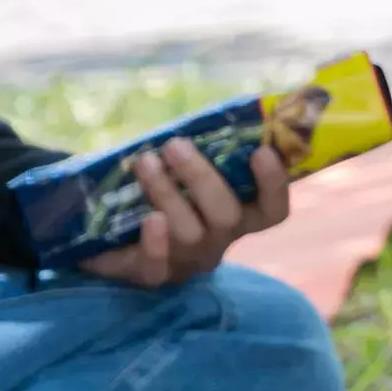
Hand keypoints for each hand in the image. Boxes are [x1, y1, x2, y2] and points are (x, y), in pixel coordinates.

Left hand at [80, 138, 291, 287]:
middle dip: (201, 179)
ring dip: (167, 195)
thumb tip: (207, 115)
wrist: (117, 238)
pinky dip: (155, 244)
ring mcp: (188, 261)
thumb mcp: (187, 172)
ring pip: (190, 235)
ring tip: (145, 163)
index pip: (272, 209)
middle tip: (175, 146)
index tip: (261, 151)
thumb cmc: (164, 192)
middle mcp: (220, 240)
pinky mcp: (153, 275)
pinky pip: (157, 268)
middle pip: (227, 217)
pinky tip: (148, 219)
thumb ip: (203, 150)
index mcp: (240, 215)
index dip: (274, 184)